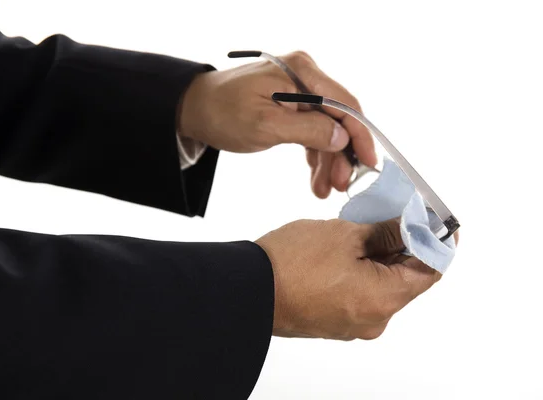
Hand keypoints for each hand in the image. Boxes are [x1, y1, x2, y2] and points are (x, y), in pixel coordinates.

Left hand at [178, 51, 377, 197]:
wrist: (193, 110)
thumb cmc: (222, 113)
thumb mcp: (265, 126)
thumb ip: (308, 131)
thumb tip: (343, 139)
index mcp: (300, 72)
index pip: (344, 104)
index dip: (360, 136)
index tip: (368, 164)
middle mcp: (304, 77)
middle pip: (338, 119)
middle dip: (340, 155)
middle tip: (340, 186)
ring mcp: (298, 91)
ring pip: (326, 130)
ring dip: (327, 161)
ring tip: (324, 190)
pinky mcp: (290, 106)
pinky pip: (311, 132)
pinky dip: (314, 155)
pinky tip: (316, 179)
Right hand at [255, 218, 446, 339]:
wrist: (247, 290)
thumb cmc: (291, 263)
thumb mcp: (345, 235)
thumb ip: (385, 231)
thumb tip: (410, 226)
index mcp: (384, 300)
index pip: (430, 270)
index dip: (438, 242)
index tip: (439, 221)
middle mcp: (374, 319)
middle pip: (404, 278)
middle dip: (404, 244)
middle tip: (398, 214)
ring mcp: (352, 323)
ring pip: (380, 284)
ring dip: (380, 256)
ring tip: (367, 226)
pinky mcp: (333, 320)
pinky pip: (359, 293)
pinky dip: (361, 271)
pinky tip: (348, 247)